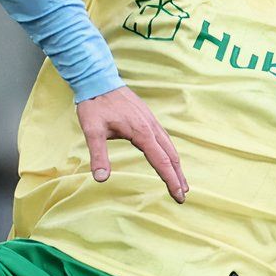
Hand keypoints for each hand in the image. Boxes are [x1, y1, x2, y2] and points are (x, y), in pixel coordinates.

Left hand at [75, 87, 186, 202]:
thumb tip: (100, 179)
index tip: (179, 196)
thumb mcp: (92, 131)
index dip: (170, 180)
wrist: (97, 79)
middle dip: (178, 176)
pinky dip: (170, 151)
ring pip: (169, 146)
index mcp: (141, 132)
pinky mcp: (147, 116)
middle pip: (171, 155)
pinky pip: (164, 137)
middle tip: (183, 195)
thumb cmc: (94, 104)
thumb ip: (98, 155)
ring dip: (176, 164)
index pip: (161, 161)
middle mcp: (151, 127)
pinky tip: (167, 156)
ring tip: (180, 181)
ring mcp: (150, 120)